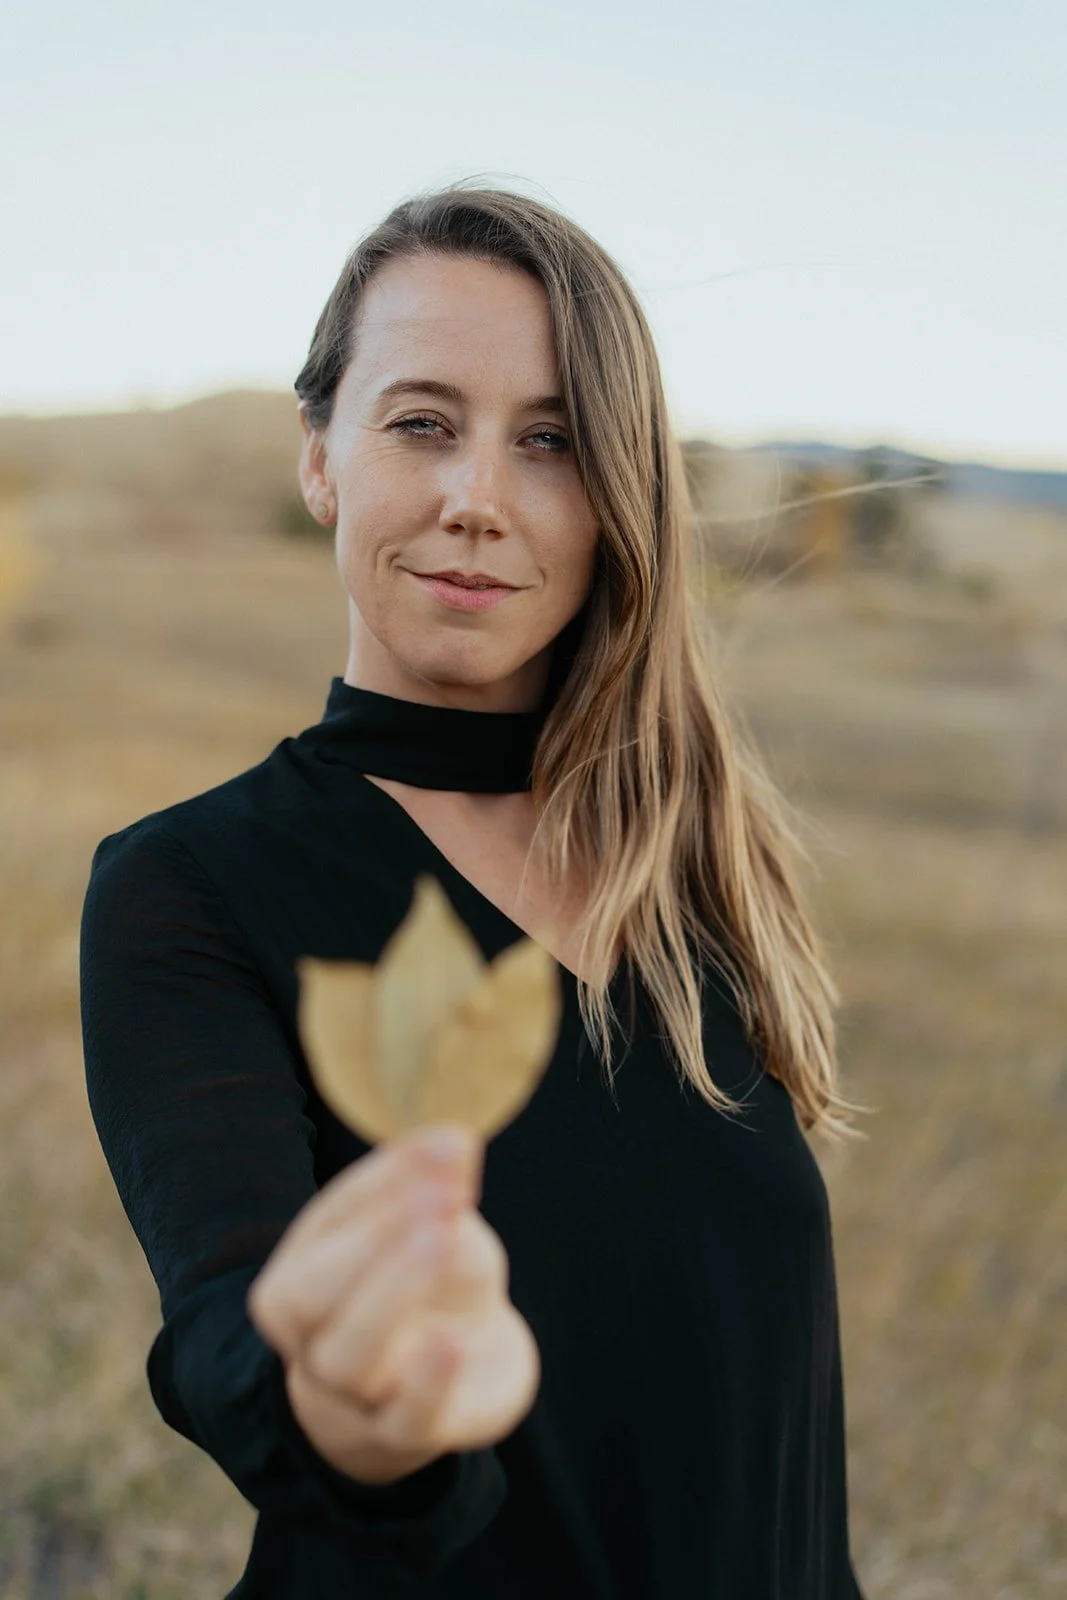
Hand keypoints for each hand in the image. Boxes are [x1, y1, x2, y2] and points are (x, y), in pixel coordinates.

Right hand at [247, 1124, 540, 1484]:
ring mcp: (355, 1393)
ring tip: (445, 1239)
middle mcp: (313, 1337)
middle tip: (442, 1195)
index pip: (327, 1220)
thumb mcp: (431, 1226)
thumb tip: (455, 1142)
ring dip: (393, 1292)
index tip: (448, 1143)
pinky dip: (426, 1382)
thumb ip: (435, 1189)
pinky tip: (453, 1341)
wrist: (456, 1369)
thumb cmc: (427, 1281)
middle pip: (313, 1291)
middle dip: (374, 1236)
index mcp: (303, 1273)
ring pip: (349, 1355)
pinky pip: (406, 1418)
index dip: (384, 1180)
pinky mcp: (409, 1432)